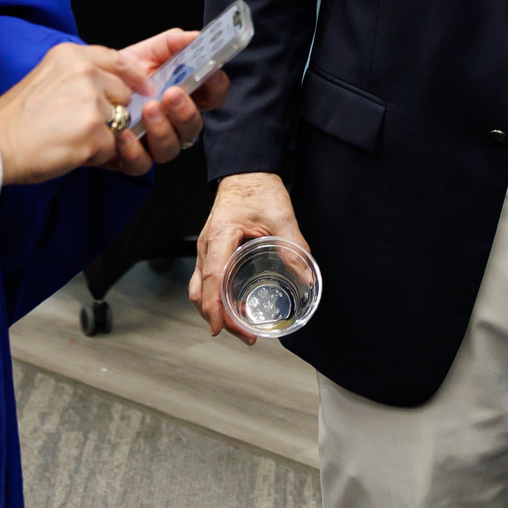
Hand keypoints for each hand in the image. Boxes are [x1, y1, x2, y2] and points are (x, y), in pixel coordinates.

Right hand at [0, 29, 204, 185]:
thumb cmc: (20, 120)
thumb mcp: (52, 80)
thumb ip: (94, 77)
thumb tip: (142, 87)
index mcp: (75, 55)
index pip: (127, 57)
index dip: (158, 65)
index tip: (180, 67)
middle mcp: (85, 70)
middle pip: (132, 94)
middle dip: (122, 116)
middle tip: (99, 125)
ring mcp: (92, 100)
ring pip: (126, 124)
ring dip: (107, 139)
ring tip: (77, 139)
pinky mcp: (94, 132)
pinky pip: (117, 151)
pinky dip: (99, 159)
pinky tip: (73, 154)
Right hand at [192, 172, 302, 344]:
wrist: (246, 171)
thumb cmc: (259, 189)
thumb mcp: (282, 216)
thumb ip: (294, 247)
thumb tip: (307, 278)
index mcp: (220, 236)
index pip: (212, 279)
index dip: (215, 307)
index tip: (221, 329)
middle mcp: (207, 246)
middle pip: (203, 291)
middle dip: (219, 318)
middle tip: (246, 335)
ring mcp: (206, 248)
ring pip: (200, 288)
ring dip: (216, 310)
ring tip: (242, 325)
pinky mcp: (212, 250)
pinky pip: (206, 280)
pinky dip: (216, 298)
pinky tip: (236, 305)